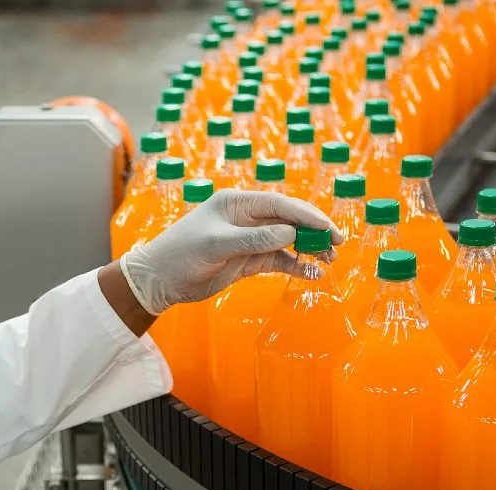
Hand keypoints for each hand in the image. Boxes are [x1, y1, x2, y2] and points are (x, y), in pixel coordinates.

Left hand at [119, 190, 341, 313]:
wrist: (159, 281)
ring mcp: (249, 240)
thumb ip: (253, 239)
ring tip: (328, 260)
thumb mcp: (215, 245)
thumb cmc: (179, 255)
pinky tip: (311, 273)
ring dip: (308, 249)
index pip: (279, 204)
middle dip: (314, 231)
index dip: (306, 214)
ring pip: (288, 241)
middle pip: (289, 220)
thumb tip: (290, 233)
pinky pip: (279, 260)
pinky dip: (296, 266)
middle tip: (336, 244)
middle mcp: (246, 218)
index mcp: (236, 203)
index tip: (327, 227)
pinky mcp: (248, 261)